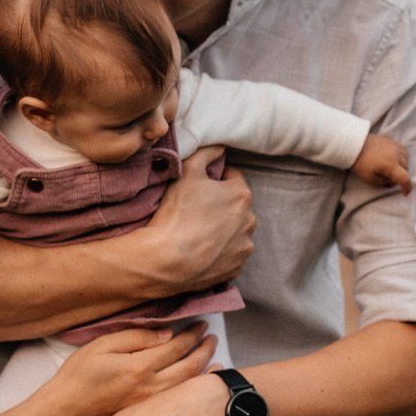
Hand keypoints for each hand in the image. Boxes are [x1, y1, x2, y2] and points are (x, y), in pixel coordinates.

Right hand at [31, 323, 216, 415]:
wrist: (64, 414)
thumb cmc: (78, 377)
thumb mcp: (101, 346)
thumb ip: (135, 338)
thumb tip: (166, 334)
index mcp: (140, 367)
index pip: (176, 346)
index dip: (192, 334)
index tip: (201, 324)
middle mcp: (151, 387)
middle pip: (189, 367)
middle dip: (204, 349)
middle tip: (212, 337)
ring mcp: (151, 404)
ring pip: (187, 385)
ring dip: (205, 369)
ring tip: (215, 357)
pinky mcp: (148, 415)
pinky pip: (178, 398)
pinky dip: (193, 387)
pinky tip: (199, 382)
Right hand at [130, 147, 253, 294]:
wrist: (165, 261)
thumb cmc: (176, 214)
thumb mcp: (187, 172)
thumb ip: (206, 152)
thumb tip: (219, 147)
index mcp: (241, 196)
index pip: (233, 178)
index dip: (215, 179)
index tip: (200, 186)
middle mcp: (250, 222)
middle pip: (236, 206)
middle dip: (221, 205)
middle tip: (195, 209)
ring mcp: (244, 248)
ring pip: (235, 232)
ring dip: (222, 230)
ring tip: (197, 232)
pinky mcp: (235, 269)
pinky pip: (229, 255)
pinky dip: (219, 252)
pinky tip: (200, 250)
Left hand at [352, 134, 412, 192]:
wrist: (355, 146)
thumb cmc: (361, 163)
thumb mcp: (370, 178)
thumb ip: (384, 182)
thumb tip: (392, 181)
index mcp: (390, 165)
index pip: (405, 178)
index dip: (407, 188)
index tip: (404, 193)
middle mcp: (396, 155)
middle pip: (406, 170)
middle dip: (400, 177)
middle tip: (388, 179)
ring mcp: (395, 146)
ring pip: (406, 161)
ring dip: (402, 167)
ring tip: (390, 169)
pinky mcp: (393, 142)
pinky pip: (404, 152)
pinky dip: (402, 158)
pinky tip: (394, 160)